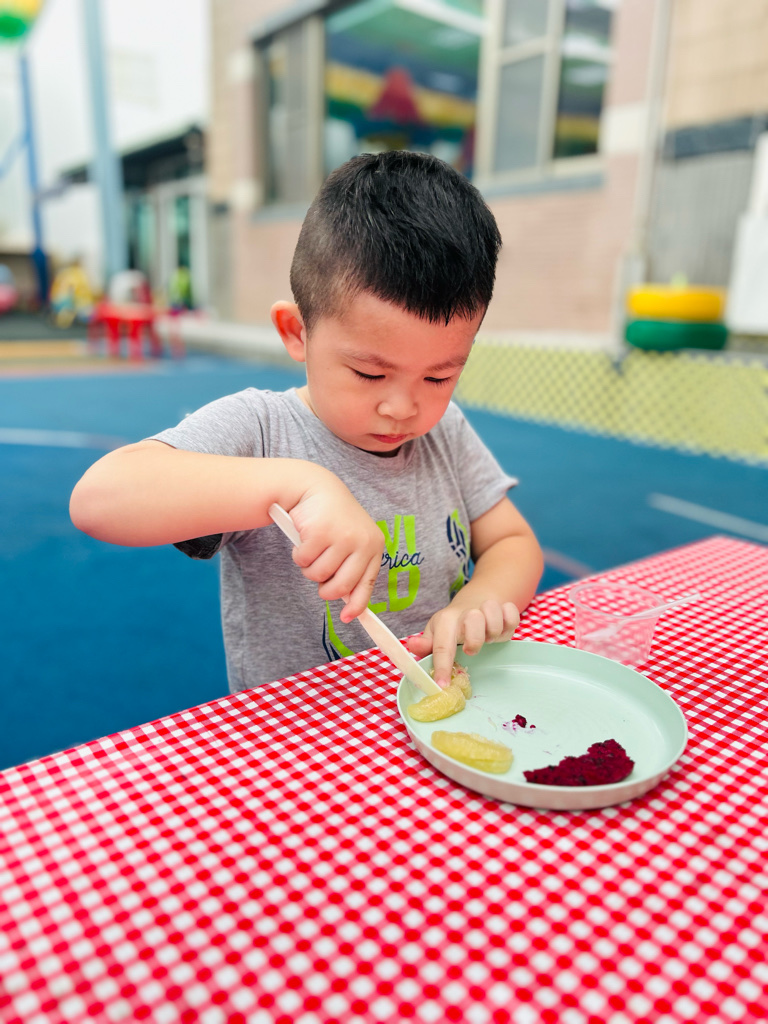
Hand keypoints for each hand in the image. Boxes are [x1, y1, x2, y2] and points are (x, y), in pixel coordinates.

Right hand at [288, 474, 383, 621]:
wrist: (317, 487)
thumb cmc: (334, 520)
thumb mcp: (351, 541)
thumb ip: (352, 568)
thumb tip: (349, 607)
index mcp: (374, 546)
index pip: (367, 583)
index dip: (357, 605)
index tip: (347, 618)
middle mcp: (363, 542)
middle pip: (340, 586)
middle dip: (325, 589)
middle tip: (318, 579)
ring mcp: (342, 536)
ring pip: (318, 575)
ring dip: (308, 568)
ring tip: (312, 549)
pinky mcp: (320, 532)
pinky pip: (303, 560)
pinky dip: (298, 554)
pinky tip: (303, 538)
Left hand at [407, 599, 519, 686]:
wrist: (474, 601)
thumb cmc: (452, 626)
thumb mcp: (436, 634)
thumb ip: (426, 645)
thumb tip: (412, 646)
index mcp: (446, 620)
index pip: (442, 645)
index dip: (442, 667)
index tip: (443, 686)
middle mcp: (466, 612)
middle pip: (474, 620)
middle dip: (475, 639)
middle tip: (472, 650)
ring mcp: (487, 607)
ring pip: (494, 616)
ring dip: (494, 632)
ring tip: (488, 638)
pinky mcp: (505, 608)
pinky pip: (513, 615)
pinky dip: (510, 624)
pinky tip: (501, 629)